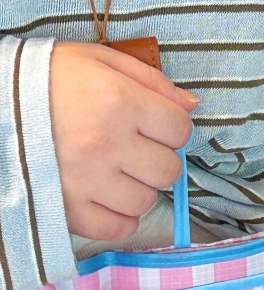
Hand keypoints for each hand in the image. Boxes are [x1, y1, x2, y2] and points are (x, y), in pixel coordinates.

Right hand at [50, 42, 197, 242]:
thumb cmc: (45, 77)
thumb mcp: (98, 60)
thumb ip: (151, 80)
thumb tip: (191, 105)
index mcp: (119, 102)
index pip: (180, 130)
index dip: (170, 127)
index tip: (152, 124)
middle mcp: (107, 144)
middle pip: (169, 170)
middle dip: (157, 159)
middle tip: (133, 149)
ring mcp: (86, 181)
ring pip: (145, 201)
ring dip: (137, 188)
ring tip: (113, 171)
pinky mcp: (66, 209)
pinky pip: (116, 229)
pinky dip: (118, 218)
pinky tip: (106, 198)